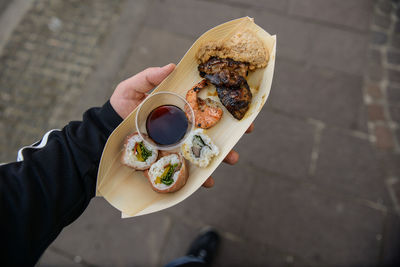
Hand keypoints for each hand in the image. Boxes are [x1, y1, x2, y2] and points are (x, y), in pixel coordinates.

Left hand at [110, 64, 253, 188]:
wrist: (108, 129)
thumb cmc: (122, 104)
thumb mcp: (133, 86)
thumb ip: (150, 76)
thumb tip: (172, 65)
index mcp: (180, 107)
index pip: (207, 106)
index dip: (225, 107)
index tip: (242, 109)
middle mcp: (183, 125)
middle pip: (211, 130)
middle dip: (231, 133)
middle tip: (244, 133)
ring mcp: (178, 144)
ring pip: (204, 150)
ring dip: (220, 155)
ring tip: (230, 159)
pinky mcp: (170, 159)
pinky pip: (187, 168)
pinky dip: (199, 177)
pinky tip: (206, 182)